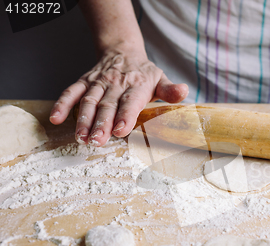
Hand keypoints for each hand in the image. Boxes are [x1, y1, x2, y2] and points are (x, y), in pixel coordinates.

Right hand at [49, 48, 188, 145]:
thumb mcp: (161, 79)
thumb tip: (184, 91)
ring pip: (89, 101)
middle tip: (97, 142)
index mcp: (137, 86)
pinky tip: (56, 118)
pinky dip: (63, 104)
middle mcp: (116, 84)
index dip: (125, 116)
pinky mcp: (85, 82)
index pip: (130, 102)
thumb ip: (170, 90)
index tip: (120, 131)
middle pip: (108, 106)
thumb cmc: (145, 73)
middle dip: (101, 124)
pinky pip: (72, 92)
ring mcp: (99, 83)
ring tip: (81, 137)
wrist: (123, 51)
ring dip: (83, 119)